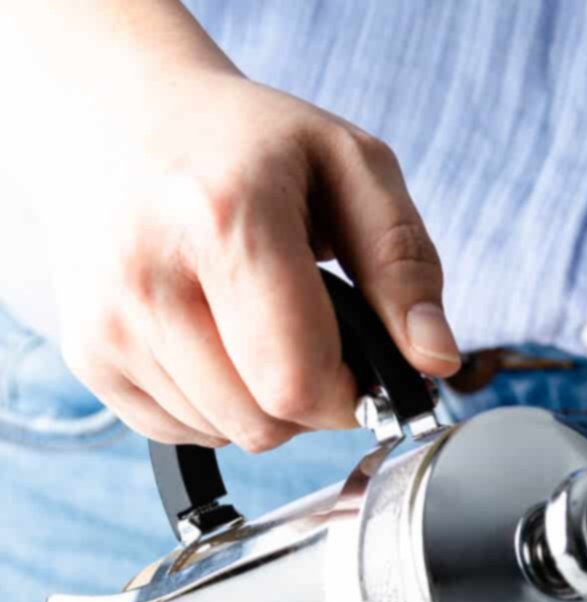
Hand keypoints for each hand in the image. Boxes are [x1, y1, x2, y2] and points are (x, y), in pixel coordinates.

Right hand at [46, 62, 458, 450]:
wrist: (118, 117)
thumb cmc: (246, 144)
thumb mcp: (350, 167)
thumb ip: (405, 266)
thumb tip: (435, 362)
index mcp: (223, 218)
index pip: (298, 383)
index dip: (348, 394)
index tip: (358, 360)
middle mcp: (149, 274)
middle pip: (264, 425)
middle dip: (308, 402)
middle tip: (307, 334)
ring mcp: (108, 321)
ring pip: (226, 436)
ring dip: (260, 404)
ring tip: (251, 323)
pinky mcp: (89, 354)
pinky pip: (182, 434)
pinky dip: (213, 405)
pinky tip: (210, 336)